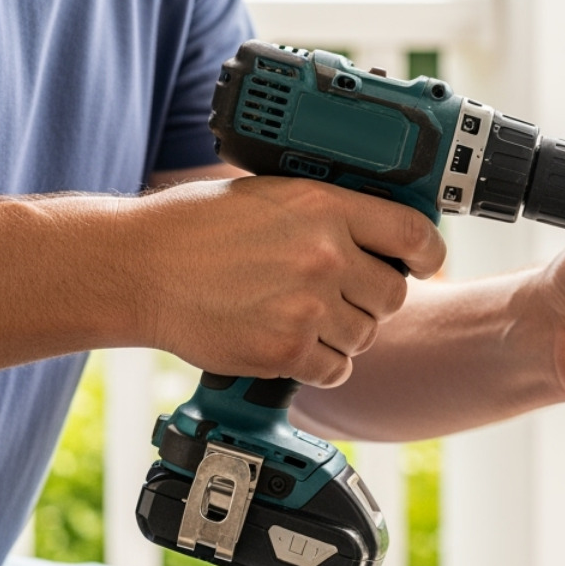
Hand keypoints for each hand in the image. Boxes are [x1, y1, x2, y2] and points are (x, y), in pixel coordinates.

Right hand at [129, 176, 444, 386]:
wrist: (137, 268)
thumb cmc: (194, 227)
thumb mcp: (269, 195)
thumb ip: (327, 213)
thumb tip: (377, 230)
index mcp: (324, 207)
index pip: (412, 233)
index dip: (427, 253)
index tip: (423, 262)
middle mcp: (324, 256)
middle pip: (393, 295)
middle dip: (372, 299)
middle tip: (337, 295)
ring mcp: (306, 306)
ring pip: (365, 336)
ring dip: (342, 334)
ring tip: (300, 316)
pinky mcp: (285, 351)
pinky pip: (336, 370)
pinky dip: (319, 365)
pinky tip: (290, 343)